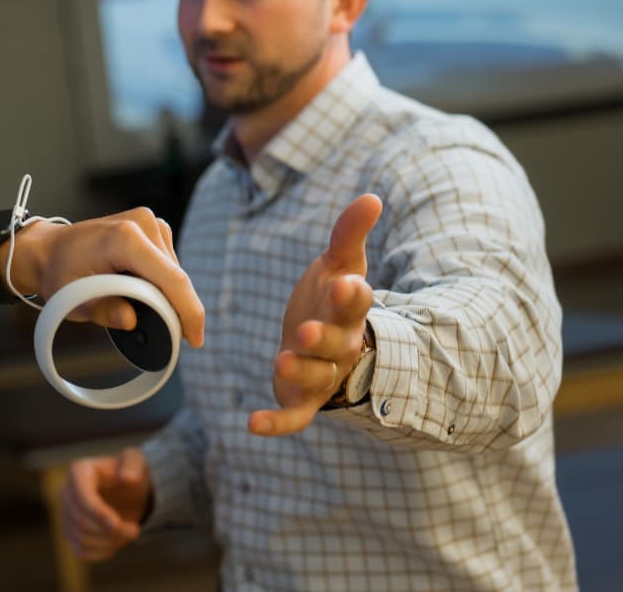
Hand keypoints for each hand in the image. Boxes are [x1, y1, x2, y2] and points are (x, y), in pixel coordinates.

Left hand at [19, 208, 205, 347]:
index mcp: (125, 238)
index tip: (195, 339)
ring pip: (174, 272)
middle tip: (157, 332)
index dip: (189, 311)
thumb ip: (104, 310)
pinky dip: (159, 283)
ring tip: (132, 302)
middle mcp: (143, 224)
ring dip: (164, 295)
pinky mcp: (152, 227)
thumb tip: (130, 320)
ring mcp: (150, 221)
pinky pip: (167, 264)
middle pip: (175, 277)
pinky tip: (138, 289)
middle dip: (174, 308)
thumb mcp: (74, 300)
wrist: (48, 250)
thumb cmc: (59, 273)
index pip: (172, 279)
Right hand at [60, 448, 151, 561]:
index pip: (82, 497)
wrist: (129, 492)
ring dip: (109, 542)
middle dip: (110, 531)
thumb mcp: (137, 462)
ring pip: (80, 538)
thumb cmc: (131, 473)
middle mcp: (66, 492)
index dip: (98, 514)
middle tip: (135, 531)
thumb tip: (126, 477)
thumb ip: (134, 466)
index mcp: (78, 471)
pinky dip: (102, 552)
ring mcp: (65, 514)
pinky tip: (116, 543)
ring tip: (129, 534)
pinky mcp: (70, 533)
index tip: (118, 524)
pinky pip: (81, 551)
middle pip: (80, 520)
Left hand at [250, 194, 382, 436]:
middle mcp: (340, 345)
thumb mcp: (339, 263)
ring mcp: (323, 374)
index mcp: (348, 310)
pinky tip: (251, 424)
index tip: (345, 283)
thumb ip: (349, 234)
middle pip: (336, 343)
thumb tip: (371, 197)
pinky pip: (294, 416)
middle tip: (305, 330)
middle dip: (322, 337)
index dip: (351, 295)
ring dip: (300, 370)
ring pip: (316, 376)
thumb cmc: (329, 299)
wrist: (322, 341)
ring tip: (280, 360)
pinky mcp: (303, 399)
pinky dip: (276, 423)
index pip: (356, 302)